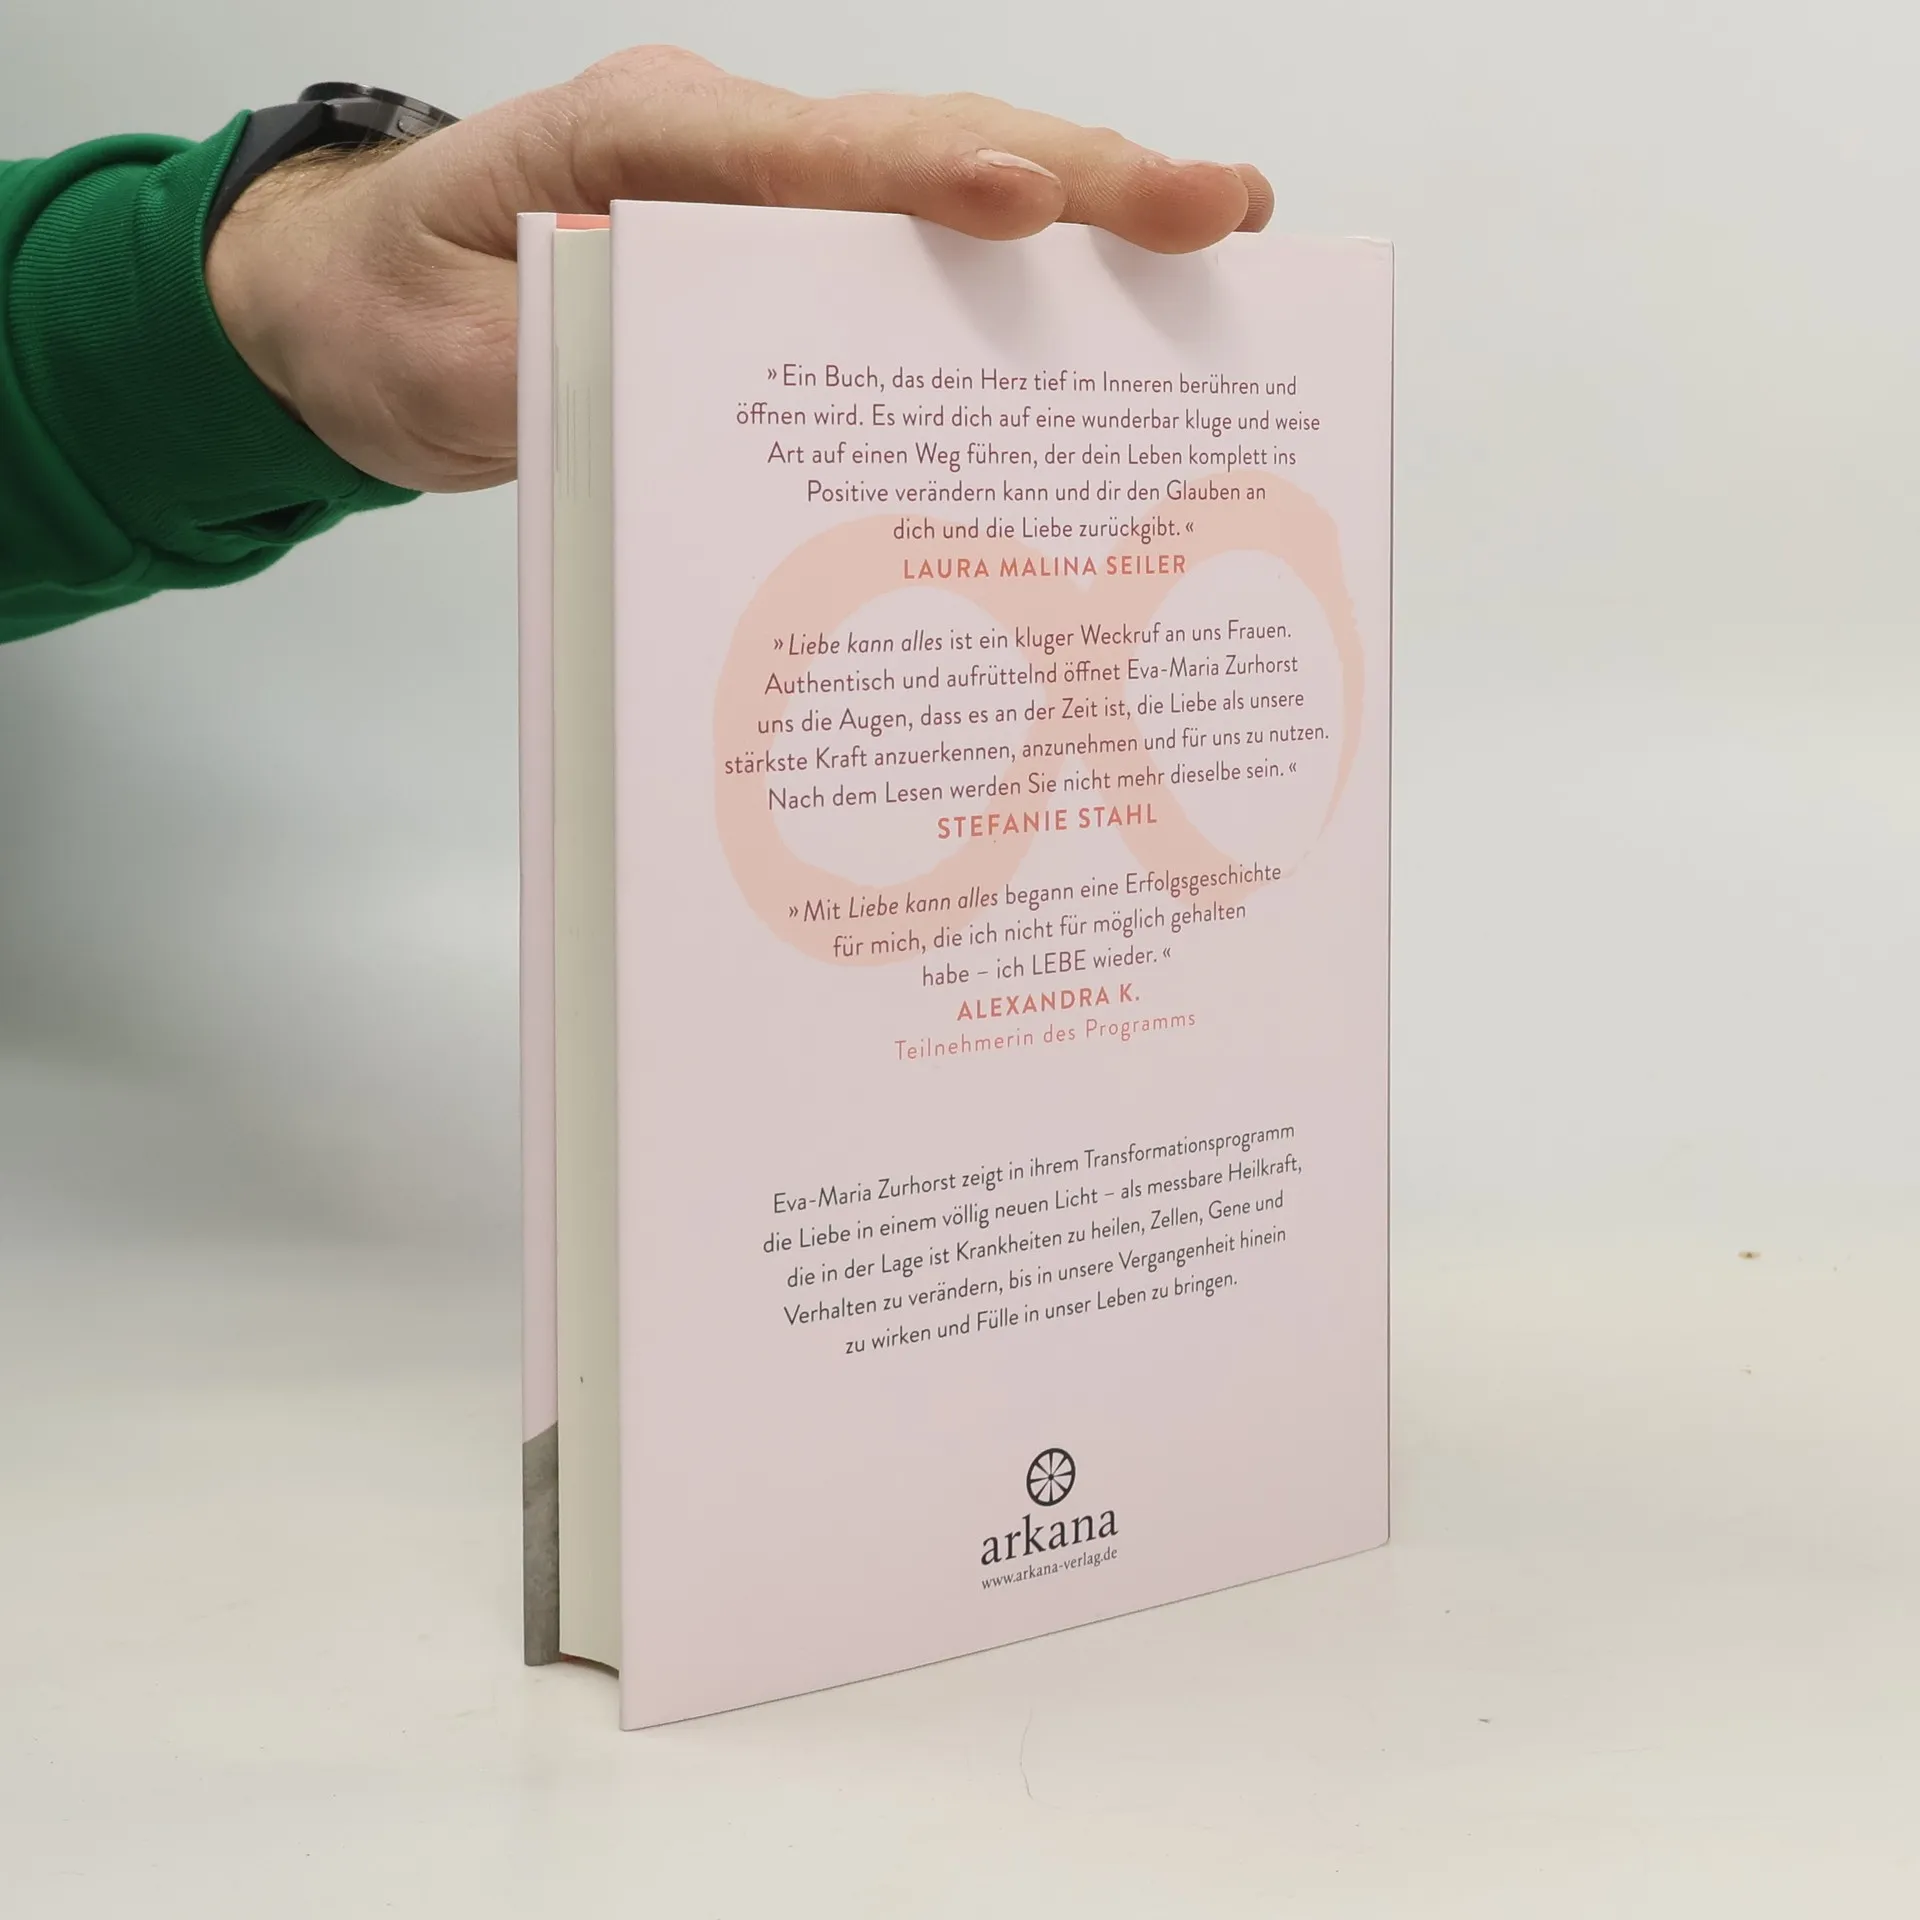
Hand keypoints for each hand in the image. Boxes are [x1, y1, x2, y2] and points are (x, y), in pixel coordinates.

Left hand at [205, 47, 1273, 492]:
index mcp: (635, 143)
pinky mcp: (788, 263)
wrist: (362, 306)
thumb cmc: (396, 309)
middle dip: (1077, 176)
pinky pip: (919, 261)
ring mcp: (768, 202)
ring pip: (945, 186)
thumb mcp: (439, 358)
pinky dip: (1025, 279)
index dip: (925, 176)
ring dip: (1085, 215)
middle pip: (919, 146)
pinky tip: (1115, 311)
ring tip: (1220, 241)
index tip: (1034, 202)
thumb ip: (550, 368)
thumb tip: (688, 392)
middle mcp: (725, 155)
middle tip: (1217, 209)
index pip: (800, 151)